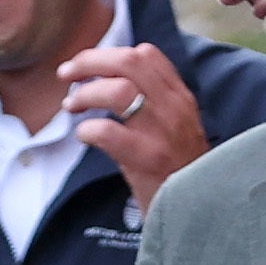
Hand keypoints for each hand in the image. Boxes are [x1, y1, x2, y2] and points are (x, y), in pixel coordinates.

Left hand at [63, 43, 206, 210]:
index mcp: (180, 97)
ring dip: (85, 94)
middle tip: (66, 73)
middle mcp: (174, 108)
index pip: (146, 54)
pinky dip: (87, 129)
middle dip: (90, 62)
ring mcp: (163, 132)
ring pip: (117, 91)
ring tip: (71, 105)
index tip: (89, 66)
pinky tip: (84, 135)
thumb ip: (152, 103)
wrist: (199, 211)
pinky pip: (108, 132)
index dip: (110, 54)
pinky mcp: (149, 158)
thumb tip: (106, 82)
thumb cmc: (178, 172)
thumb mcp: (176, 128)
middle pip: (128, 62)